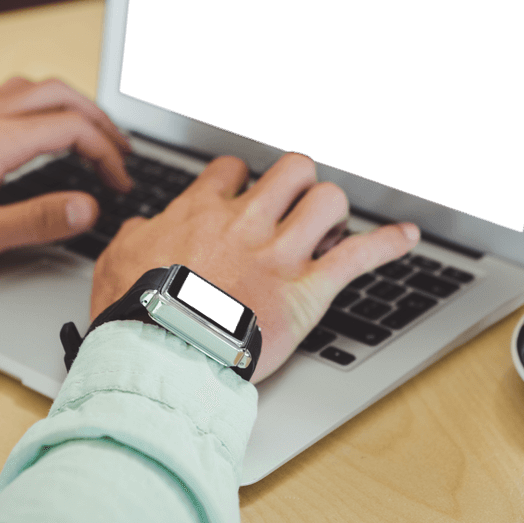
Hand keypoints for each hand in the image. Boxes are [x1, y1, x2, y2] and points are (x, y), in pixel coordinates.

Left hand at [0, 77, 132, 274]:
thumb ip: (37, 221)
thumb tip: (88, 207)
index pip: (74, 130)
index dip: (108, 155)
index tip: (120, 184)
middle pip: (61, 96)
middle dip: (101, 121)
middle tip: (122, 152)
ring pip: (36, 88)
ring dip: (74, 105)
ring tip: (93, 133)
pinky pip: (11, 96)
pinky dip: (43, 104)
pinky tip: (40, 129)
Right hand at [91, 153, 419, 382]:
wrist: (160, 352)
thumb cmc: (136, 311)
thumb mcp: (117, 260)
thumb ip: (139, 234)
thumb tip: (148, 227)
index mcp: (201, 212)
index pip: (231, 170)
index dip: (241, 178)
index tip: (242, 192)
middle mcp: (246, 223)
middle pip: (290, 171)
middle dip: (297, 182)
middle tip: (293, 205)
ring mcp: (279, 255)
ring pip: (326, 200)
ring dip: (331, 210)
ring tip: (328, 227)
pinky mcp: (305, 291)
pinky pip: (358, 256)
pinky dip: (388, 244)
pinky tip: (406, 236)